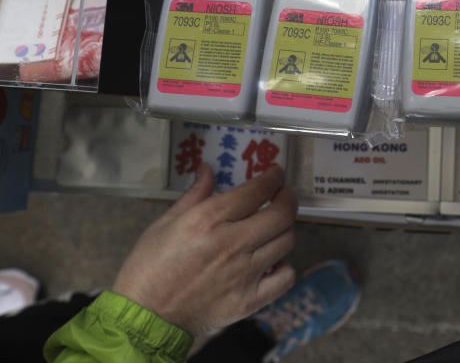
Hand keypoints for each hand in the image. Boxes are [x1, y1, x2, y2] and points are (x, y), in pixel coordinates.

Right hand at [112, 163, 296, 335]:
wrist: (144, 318)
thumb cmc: (149, 268)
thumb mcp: (165, 223)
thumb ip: (194, 194)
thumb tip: (208, 169)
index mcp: (208, 220)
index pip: (257, 190)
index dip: (273, 177)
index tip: (276, 174)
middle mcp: (232, 243)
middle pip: (282, 214)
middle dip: (288, 198)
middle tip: (283, 196)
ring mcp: (244, 273)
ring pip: (287, 241)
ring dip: (284, 229)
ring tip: (274, 228)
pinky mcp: (248, 300)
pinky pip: (285, 277)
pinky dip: (284, 266)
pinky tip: (272, 262)